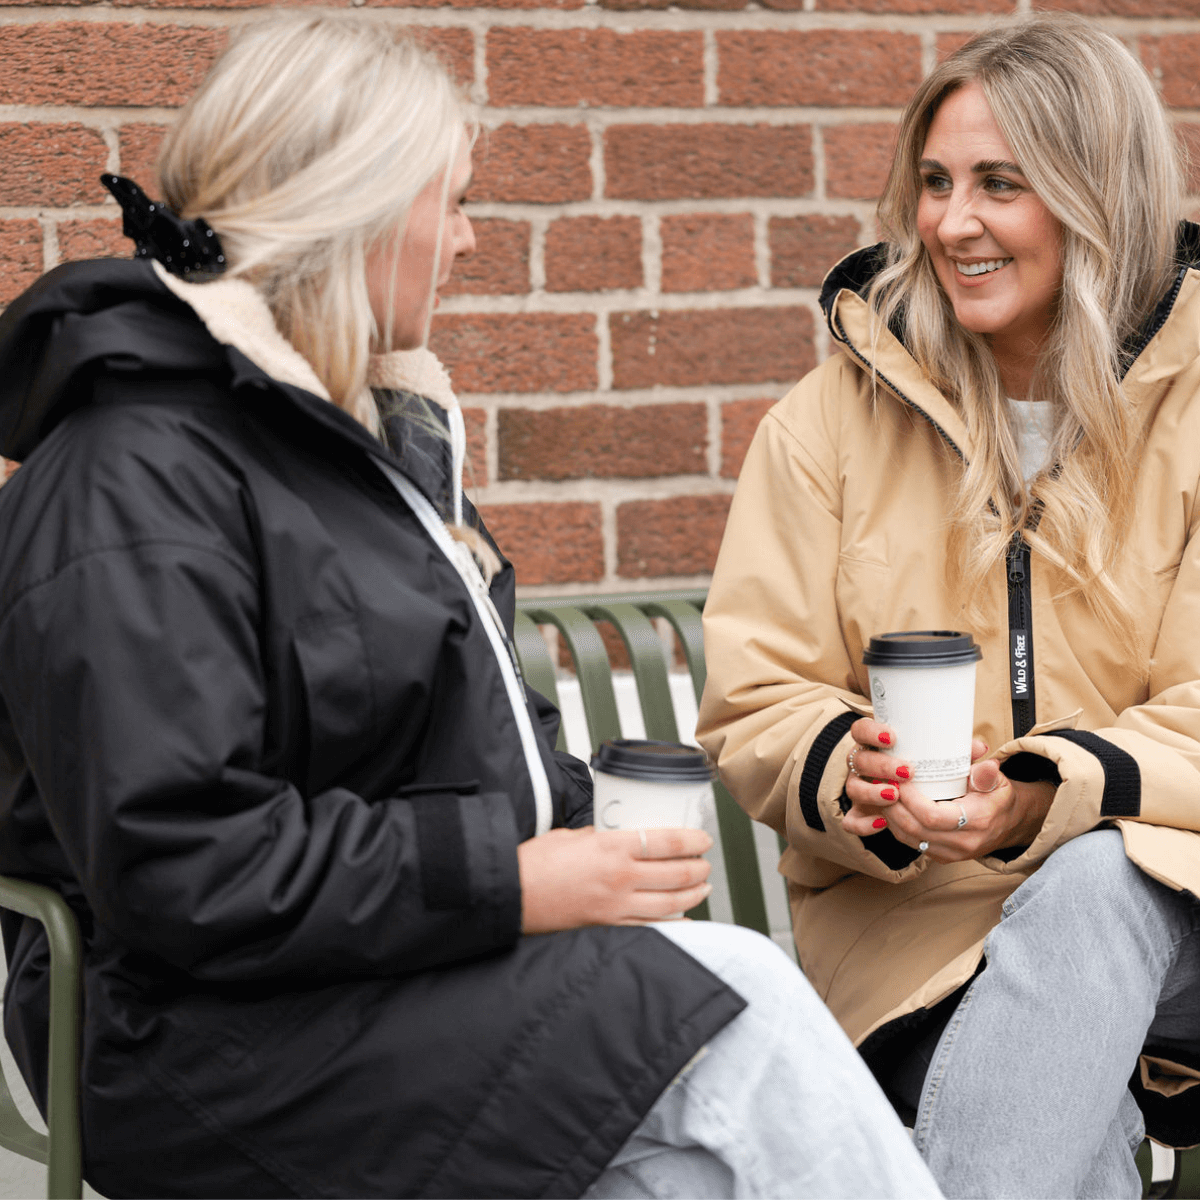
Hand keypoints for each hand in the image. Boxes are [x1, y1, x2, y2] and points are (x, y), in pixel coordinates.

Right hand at [517, 826, 712, 932]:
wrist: (512, 895)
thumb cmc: (534, 863)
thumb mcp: (571, 835)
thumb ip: (600, 836)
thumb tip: (619, 836)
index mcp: (610, 848)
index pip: (666, 842)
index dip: (692, 840)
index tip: (703, 839)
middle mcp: (619, 878)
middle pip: (676, 873)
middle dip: (699, 868)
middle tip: (706, 862)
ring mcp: (616, 907)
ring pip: (670, 903)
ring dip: (693, 894)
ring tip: (703, 887)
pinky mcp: (608, 927)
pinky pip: (651, 928)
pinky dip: (674, 923)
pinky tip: (684, 918)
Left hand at [842, 718, 1052, 861]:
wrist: (1009, 824)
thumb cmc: (999, 797)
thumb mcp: (1000, 781)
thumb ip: (987, 773)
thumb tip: (983, 758)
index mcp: (977, 822)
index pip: (932, 816)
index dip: (909, 799)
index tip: (898, 778)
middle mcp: (963, 843)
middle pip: (914, 829)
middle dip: (892, 806)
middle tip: (881, 783)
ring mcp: (950, 854)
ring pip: (908, 838)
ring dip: (890, 815)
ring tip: (880, 792)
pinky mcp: (941, 857)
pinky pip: (911, 843)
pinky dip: (896, 825)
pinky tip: (889, 806)